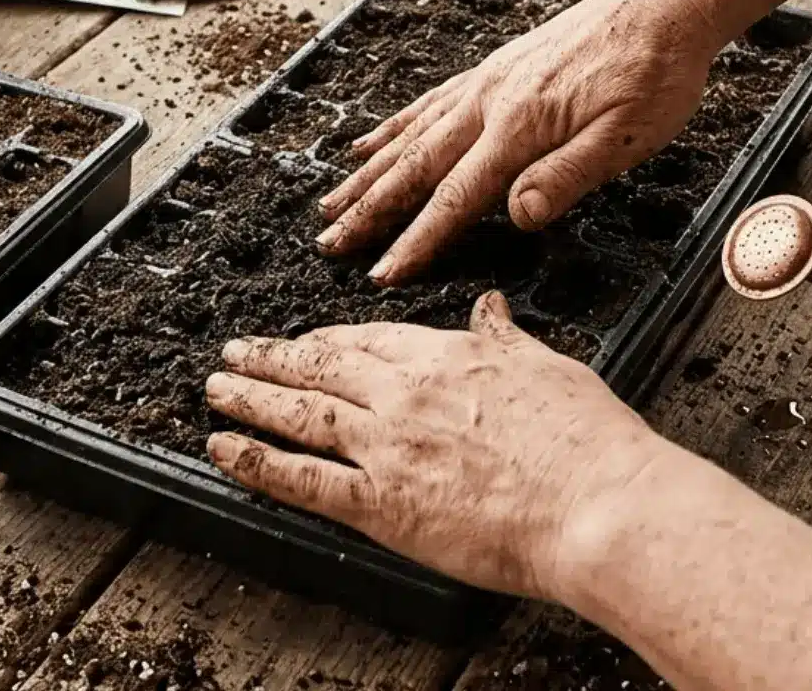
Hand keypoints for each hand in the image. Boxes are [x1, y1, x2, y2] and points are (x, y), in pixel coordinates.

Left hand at [204, 291, 659, 600]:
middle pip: (323, 367)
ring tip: (216, 389)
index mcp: (448, 357)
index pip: (372, 340)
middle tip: (235, 352)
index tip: (307, 339)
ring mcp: (386, 447)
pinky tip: (223, 450)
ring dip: (251, 398)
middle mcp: (405, 394)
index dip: (332, 339)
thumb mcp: (547, 366)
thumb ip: (506, 339)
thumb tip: (492, 307)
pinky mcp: (378, 504)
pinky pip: (301, 480)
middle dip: (273, 358)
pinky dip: (256, 463)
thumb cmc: (587, 442)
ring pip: (301, 413)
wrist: (595, 501)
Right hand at [315, 0, 719, 283]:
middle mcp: (489, 101)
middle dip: (368, 209)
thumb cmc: (653, 75)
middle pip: (414, 166)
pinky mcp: (494, 69)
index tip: (382, 273)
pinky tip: (367, 143)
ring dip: (366, 174)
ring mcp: (486, 82)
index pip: (455, 197)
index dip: (416, 240)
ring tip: (331, 204)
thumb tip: (515, 216)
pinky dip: (392, 127)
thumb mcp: (626, 139)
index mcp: (519, 127)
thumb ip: (565, 177)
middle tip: (329, 243)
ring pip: (410, 136)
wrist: (662, 6)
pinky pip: (427, 104)